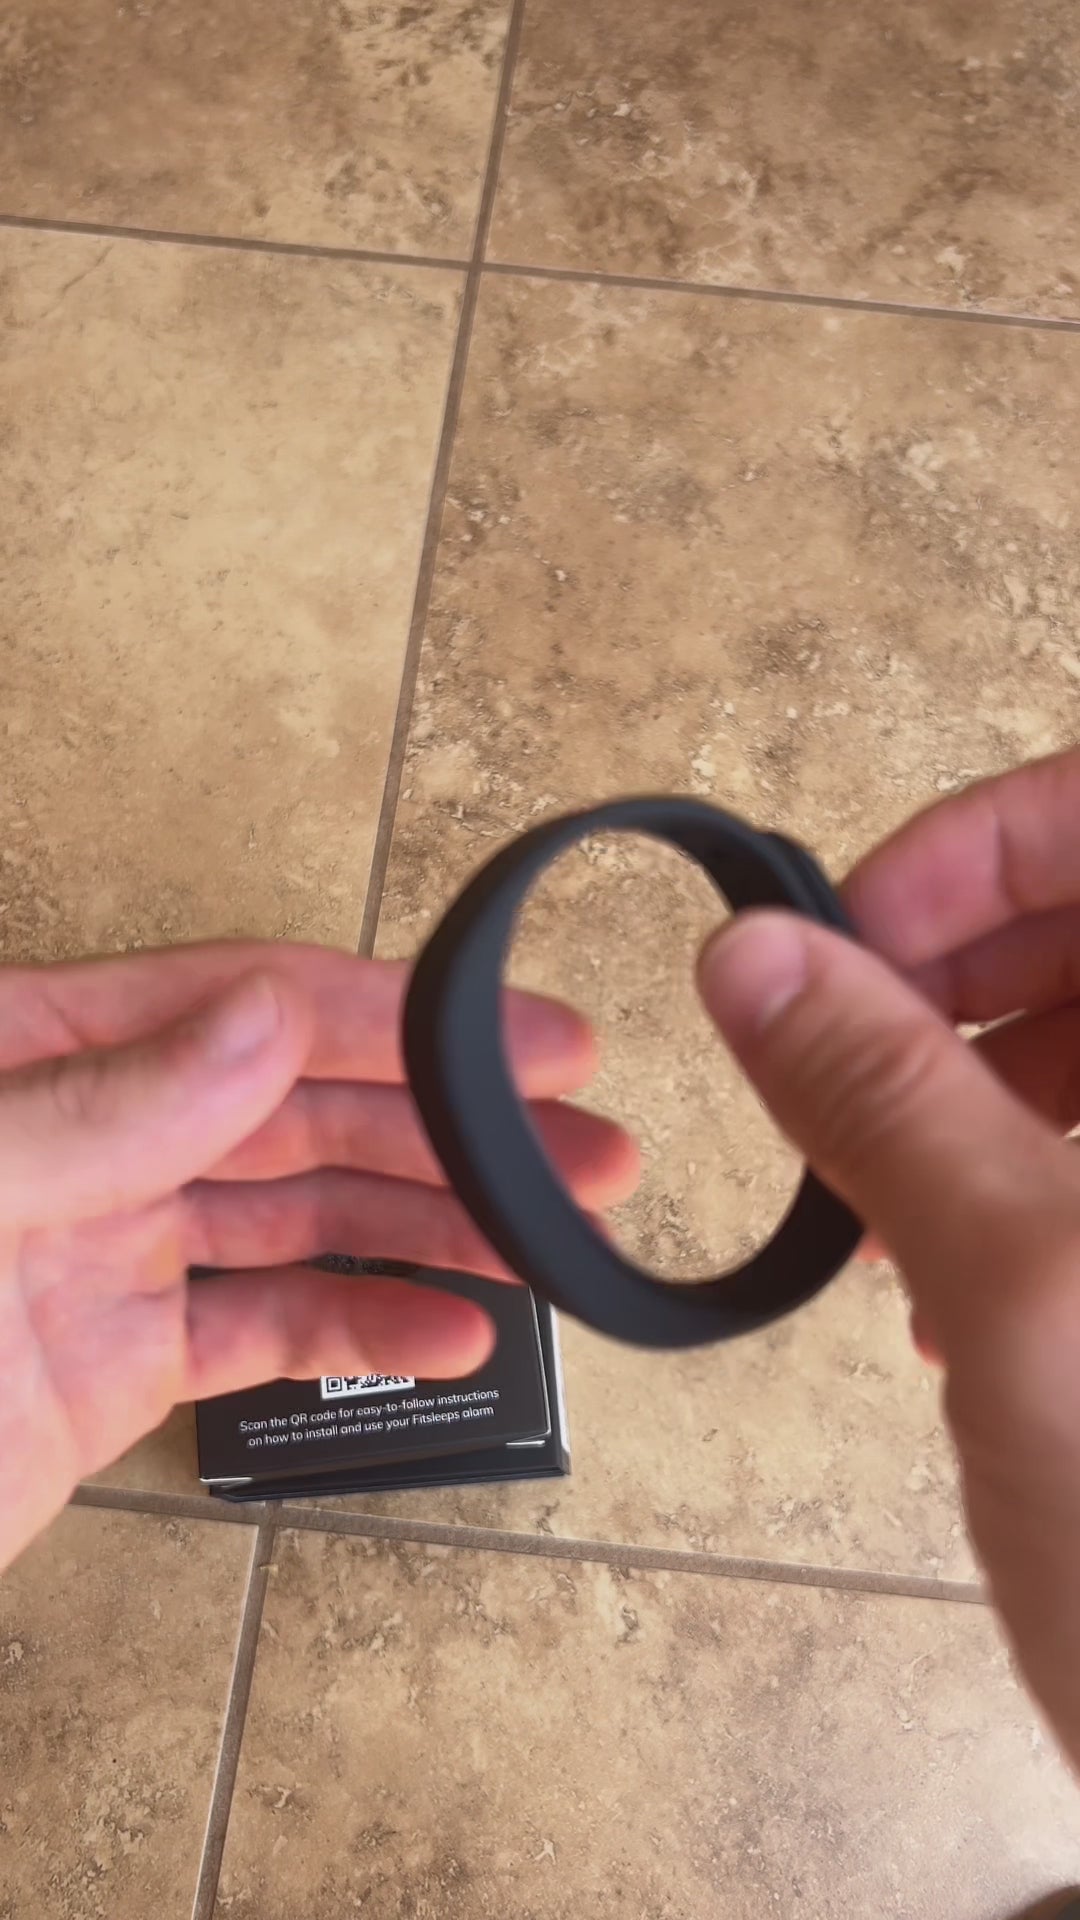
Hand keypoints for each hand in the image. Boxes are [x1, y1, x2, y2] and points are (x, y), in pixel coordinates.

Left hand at [0, 942, 636, 1568]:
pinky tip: (452, 1331)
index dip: (399, 1016)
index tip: (528, 1037)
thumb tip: (266, 1017)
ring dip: (433, 1227)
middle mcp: (82, 1133)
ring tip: (553, 1244)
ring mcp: (100, 1247)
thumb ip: (104, 1107)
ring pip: (300, 1218)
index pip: (248, 1005)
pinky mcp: (112, 1363)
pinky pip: (259, 1330)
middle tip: (585, 1153)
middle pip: (300, 1109)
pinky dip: (359, 1329)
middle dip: (450, 1128)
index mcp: (32, 1048)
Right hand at [697, 748, 1079, 1765]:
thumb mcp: (1019, 1281)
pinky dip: (1001, 1164)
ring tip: (874, 1183)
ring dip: (963, 1074)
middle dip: (952, 967)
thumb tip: (750, 949)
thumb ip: (880, 1089)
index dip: (985, 842)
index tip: (844, 931)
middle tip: (821, 1054)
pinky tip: (935, 1263)